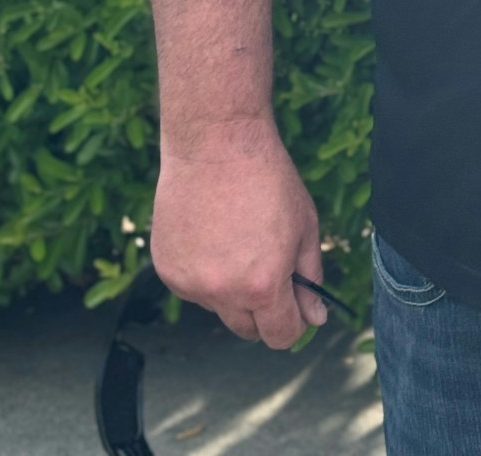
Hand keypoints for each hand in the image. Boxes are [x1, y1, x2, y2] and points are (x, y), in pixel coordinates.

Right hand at [148, 124, 329, 347]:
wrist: (216, 144)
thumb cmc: (268, 179)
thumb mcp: (304, 225)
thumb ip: (310, 277)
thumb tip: (314, 318)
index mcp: (263, 286)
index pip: (280, 336)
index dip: (292, 324)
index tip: (295, 308)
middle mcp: (223, 293)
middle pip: (247, 329)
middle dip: (263, 310)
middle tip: (267, 269)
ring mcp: (190, 284)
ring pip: (219, 306)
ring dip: (231, 289)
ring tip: (236, 238)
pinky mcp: (166, 270)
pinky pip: (192, 287)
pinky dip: (204, 272)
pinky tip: (210, 233)